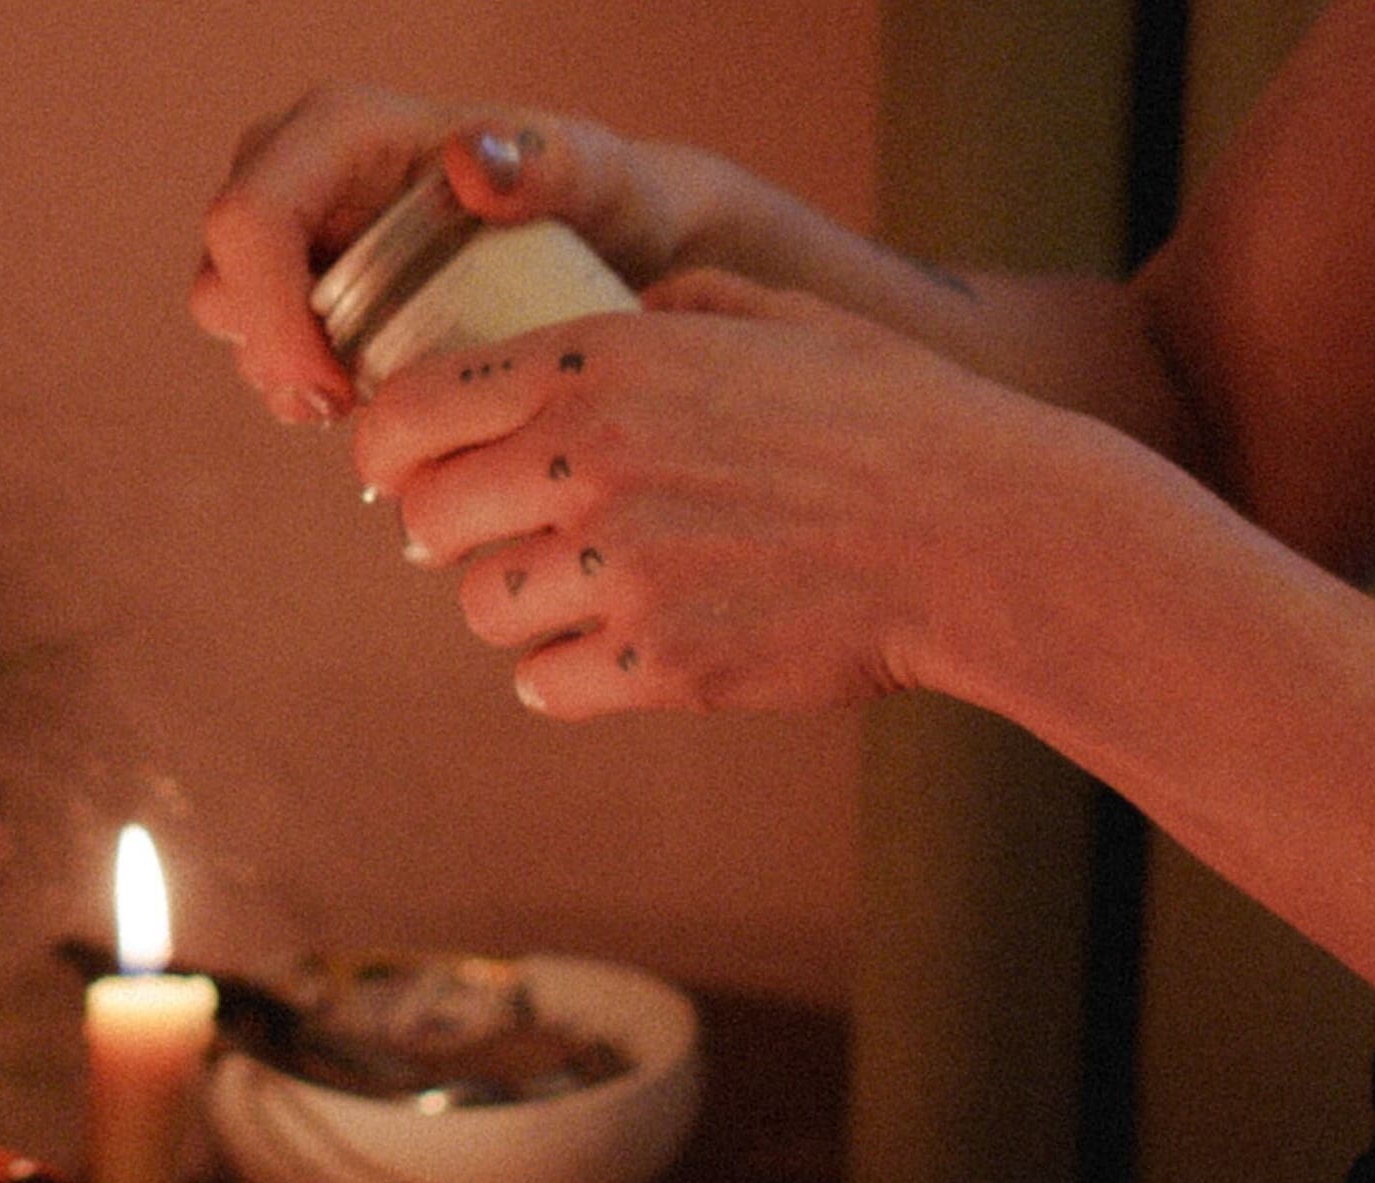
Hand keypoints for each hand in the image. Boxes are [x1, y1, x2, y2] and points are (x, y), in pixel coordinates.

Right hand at [192, 87, 724, 424]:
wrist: (605, 247)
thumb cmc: (599, 203)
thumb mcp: (596, 179)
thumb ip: (552, 163)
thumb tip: (474, 162)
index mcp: (341, 130)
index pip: (250, 220)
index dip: (268, 316)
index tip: (333, 393)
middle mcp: (295, 167)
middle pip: (223, 276)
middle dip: (272, 355)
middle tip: (348, 407)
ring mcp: (290, 226)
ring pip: (229, 317)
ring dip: (282, 374)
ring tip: (363, 399)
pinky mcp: (295, 278)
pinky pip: (259, 342)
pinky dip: (298, 382)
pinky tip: (361, 395)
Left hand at [354, 269, 1114, 717]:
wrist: (987, 532)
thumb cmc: (894, 418)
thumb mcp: (781, 317)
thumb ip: (675, 305)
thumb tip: (611, 313)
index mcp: (602, 364)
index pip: (410, 409)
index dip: (387, 446)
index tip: (397, 468)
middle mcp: (591, 462)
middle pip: (426, 522)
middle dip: (448, 531)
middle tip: (498, 535)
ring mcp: (621, 572)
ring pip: (481, 609)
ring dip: (517, 603)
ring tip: (584, 587)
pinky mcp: (657, 666)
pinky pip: (542, 685)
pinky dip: (566, 674)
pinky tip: (619, 648)